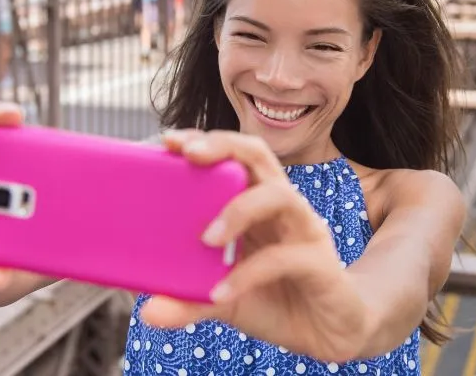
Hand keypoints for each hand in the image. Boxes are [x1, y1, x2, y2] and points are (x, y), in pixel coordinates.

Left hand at [139, 130, 369, 362]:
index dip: (203, 142)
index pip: (232, 156)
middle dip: (223, 146)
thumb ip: (188, 300)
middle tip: (189, 154)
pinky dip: (249, 273)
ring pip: (280, 195)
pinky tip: (221, 291)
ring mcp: (305, 231)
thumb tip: (148, 311)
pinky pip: (285, 258)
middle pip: (258, 155)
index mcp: (255, 203)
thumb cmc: (273, 299)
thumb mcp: (222, 300)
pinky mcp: (320, 264)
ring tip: (206, 238)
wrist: (327, 333)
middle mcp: (282, 207)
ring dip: (240, 209)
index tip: (166, 142)